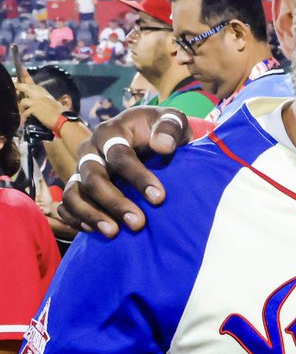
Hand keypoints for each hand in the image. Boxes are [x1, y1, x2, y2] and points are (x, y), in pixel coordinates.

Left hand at [13, 45, 61, 129]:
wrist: (63, 120)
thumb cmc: (64, 114)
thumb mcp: (59, 104)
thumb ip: (57, 101)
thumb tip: (65, 98)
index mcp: (46, 95)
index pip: (35, 85)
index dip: (27, 77)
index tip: (22, 70)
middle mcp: (40, 96)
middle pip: (26, 87)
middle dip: (19, 86)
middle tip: (15, 85)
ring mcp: (37, 102)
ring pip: (23, 101)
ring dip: (22, 107)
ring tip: (23, 111)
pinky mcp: (34, 109)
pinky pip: (25, 112)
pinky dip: (25, 116)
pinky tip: (26, 118)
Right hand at [58, 106, 191, 237]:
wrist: (150, 138)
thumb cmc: (162, 131)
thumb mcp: (172, 120)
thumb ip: (170, 127)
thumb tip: (163, 146)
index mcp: (111, 131)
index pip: (118, 155)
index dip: (138, 177)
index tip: (159, 198)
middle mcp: (90, 151)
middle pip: (93, 178)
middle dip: (115, 202)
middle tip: (138, 223)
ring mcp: (80, 170)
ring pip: (74, 194)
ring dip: (91, 215)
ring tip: (113, 233)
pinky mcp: (77, 187)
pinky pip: (66, 205)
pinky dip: (75, 219)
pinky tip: (96, 232)